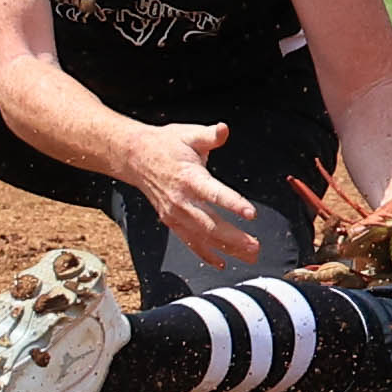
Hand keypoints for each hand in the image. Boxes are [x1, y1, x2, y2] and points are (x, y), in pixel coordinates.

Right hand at [126, 122, 259, 268]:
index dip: (233, 203)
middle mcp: (182, 200)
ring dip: (227, 248)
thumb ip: (209, 135)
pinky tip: (222, 262)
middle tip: (255, 246)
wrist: (135, 157)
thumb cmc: (166, 144)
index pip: (213, 193)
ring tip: (250, 255)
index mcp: (189, 177)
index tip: (251, 213)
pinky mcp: (172, 221)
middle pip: (210, 223)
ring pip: (203, 236)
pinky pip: (190, 241)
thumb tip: (224, 129)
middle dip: (234, 237)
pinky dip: (205, 254)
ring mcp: (175, 214)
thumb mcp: (188, 134)